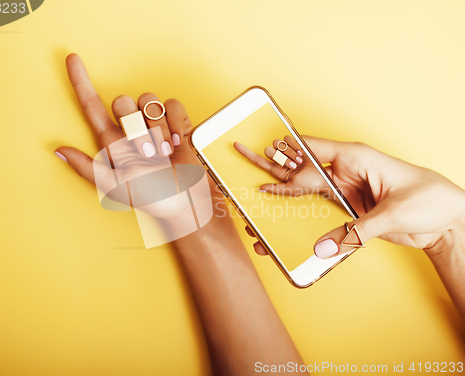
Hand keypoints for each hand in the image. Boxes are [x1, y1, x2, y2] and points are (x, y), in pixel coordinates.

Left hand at [55, 54, 212, 224]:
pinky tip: (176, 142)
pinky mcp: (176, 123)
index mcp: (112, 142)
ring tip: (164, 151)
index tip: (72, 59)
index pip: (91, 105)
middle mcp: (131, 129)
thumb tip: (59, 151)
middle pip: (124, 100)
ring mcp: (154, 124)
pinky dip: (176, 123)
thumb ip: (87, 168)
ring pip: (150, 101)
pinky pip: (173, 105)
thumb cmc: (152, 198)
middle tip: (147, 152)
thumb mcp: (115, 187)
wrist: (186, 202)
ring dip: (158, 129)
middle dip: (135, 126)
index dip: (81, 81)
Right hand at [235, 135, 464, 258]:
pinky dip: (299, 217)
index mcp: (356, 158)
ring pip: (304, 191)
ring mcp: (344, 190)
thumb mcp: (393, 214)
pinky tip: (282, 224)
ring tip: (255, 202)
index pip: (313, 150)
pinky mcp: (347, 209)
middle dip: (272, 166)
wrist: (448, 220)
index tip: (262, 154)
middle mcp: (345, 171)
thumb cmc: (429, 200)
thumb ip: (356, 231)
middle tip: (244, 161)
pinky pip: (317, 211)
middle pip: (301, 168)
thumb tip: (323, 248)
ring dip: (281, 195)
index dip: (287, 152)